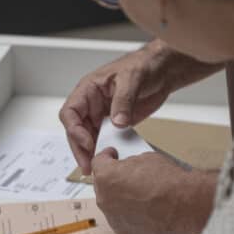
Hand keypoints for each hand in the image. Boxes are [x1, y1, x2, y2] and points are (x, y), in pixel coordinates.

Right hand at [60, 40, 219, 173]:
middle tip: (87, 165)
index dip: (75, 129)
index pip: (70, 112)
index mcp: (88, 89)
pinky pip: (105, 139)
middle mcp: (92, 103)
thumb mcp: (131, 79)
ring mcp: (103, 114)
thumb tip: (117, 122)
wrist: (163, 70)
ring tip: (95, 169)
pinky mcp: (115, 123)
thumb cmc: (143, 65)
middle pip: (76, 129)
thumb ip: (123, 100)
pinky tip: (110, 160)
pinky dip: (105, 150)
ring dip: (90, 152)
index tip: (88, 142)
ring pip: (88, 137)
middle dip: (80, 148)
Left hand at [91, 151, 215, 233]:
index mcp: (106, 177)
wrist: (186, 207)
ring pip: (111, 205)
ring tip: (140, 197)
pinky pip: (122, 221)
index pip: (98, 163)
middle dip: (113, 180)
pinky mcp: (124, 233)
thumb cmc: (169, 182)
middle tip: (128, 178)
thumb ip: (129, 164)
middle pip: (102, 185)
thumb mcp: (146, 159)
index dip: (106, 157)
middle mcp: (105, 199)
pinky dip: (129, 216)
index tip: (111, 156)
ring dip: (120, 199)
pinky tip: (145, 212)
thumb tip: (127, 168)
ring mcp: (113, 219)